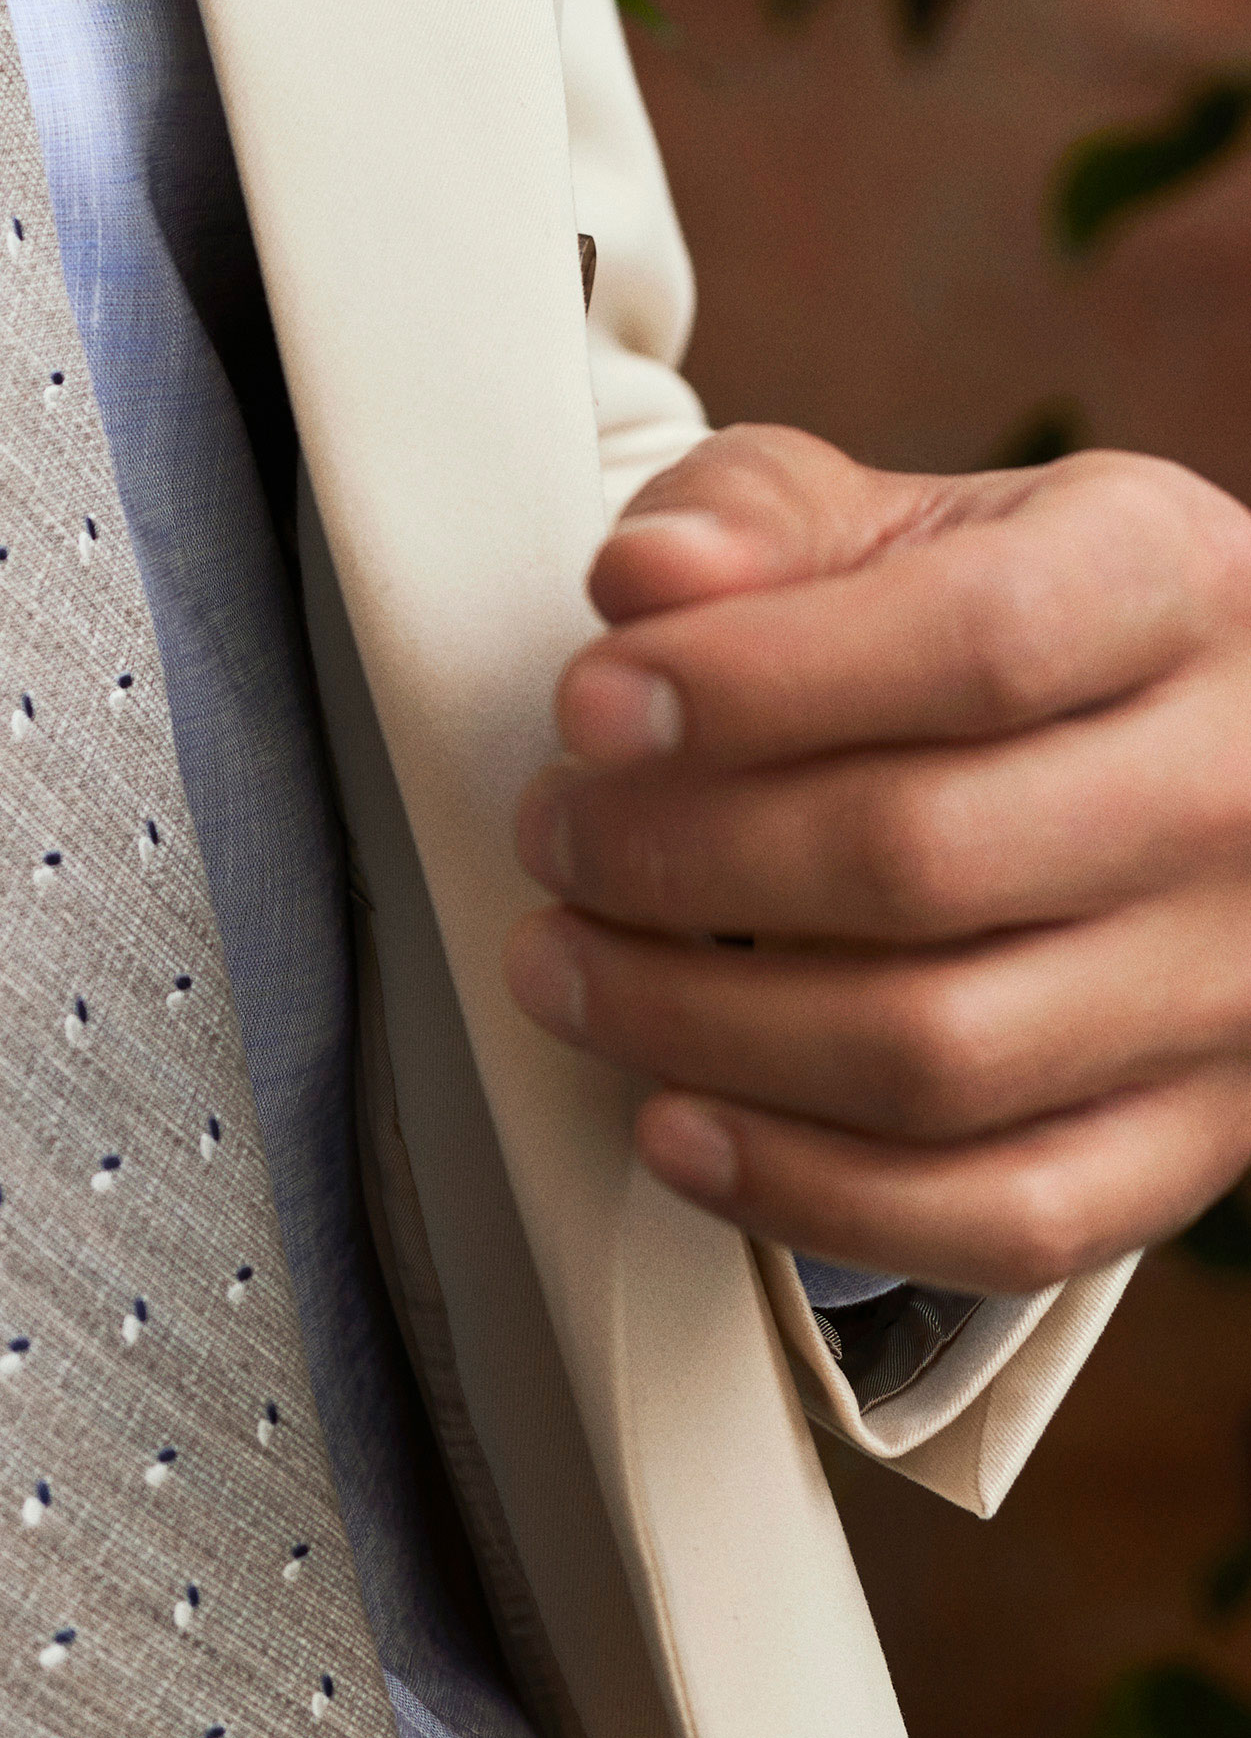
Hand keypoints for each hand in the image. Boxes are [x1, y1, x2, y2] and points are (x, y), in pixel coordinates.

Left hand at [504, 425, 1250, 1292]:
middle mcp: (1230, 793)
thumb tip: (647, 579)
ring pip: (944, 1058)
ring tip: (569, 968)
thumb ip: (767, 518)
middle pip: (925, 859)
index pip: (976, 643)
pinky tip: (679, 1126)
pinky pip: (1010, 1219)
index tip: (590, 706)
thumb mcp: (917, 526)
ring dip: (702, 1029)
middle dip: (681, 860)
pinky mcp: (1200, 1138)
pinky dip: (815, 1196)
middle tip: (554, 837)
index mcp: (1174, 588)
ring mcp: (1230, 985)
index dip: (754, 682)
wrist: (1199, 750)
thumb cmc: (1026, 626)